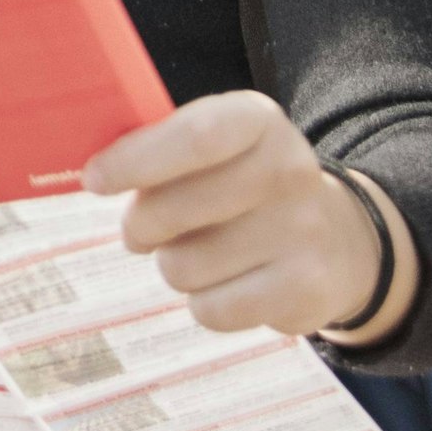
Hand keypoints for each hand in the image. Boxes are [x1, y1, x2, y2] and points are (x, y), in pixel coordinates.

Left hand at [82, 90, 414, 346]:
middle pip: (172, 210)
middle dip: (140, 226)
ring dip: (176, 267)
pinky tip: (231, 284)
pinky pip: (212, 311)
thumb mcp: (216, 147)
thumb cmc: (242, 185)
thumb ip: (159, 147)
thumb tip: (92, 173)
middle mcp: (290, 169)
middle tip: (144, 230)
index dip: (134, 161)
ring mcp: (304, 232)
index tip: (94, 181)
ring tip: (202, 253)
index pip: (194, 137)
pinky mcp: (306, 290)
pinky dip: (205, 304)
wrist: (339, 239)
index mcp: (258, 120)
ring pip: (184, 268)